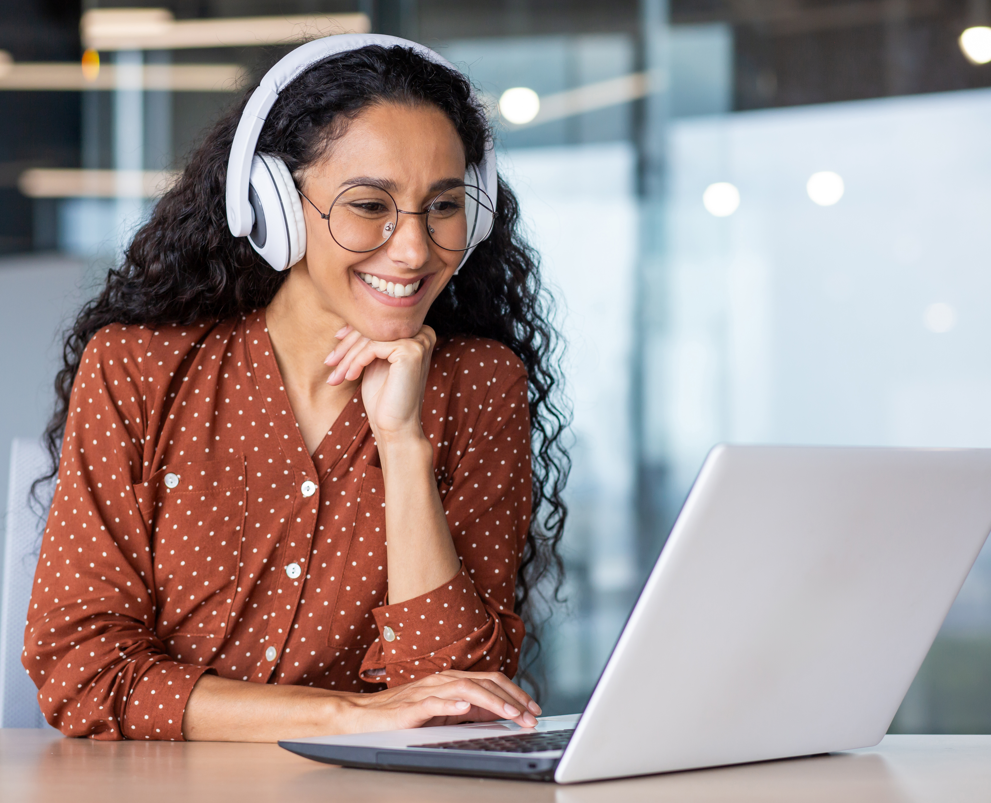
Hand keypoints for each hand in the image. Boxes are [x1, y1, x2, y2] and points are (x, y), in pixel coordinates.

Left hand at [325, 324, 435, 443]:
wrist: (396, 426)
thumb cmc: (384, 397)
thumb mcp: (374, 361)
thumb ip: (370, 339)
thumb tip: (348, 316)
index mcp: (417, 332)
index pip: (378, 323)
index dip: (353, 332)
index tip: (335, 342)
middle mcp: (423, 332)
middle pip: (374, 328)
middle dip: (346, 347)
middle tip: (329, 362)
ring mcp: (419, 340)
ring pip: (370, 337)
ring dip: (347, 357)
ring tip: (336, 376)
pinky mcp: (411, 350)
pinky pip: (372, 348)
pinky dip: (356, 362)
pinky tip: (350, 377)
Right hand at [342, 670, 541, 732]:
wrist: (363, 716)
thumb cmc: (403, 715)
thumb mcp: (444, 712)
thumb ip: (470, 709)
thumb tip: (501, 714)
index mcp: (452, 680)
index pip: (491, 681)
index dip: (515, 693)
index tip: (533, 709)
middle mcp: (442, 680)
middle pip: (484, 682)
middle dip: (512, 699)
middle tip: (531, 716)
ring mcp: (427, 691)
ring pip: (465, 689)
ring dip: (492, 701)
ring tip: (510, 713)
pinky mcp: (410, 707)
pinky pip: (433, 703)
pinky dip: (451, 704)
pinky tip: (466, 709)